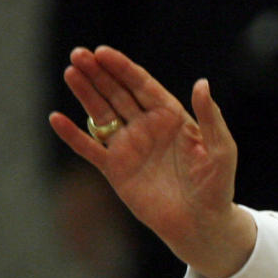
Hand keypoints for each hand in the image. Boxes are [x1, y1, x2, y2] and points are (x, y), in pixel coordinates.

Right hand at [48, 46, 254, 277]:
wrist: (201, 225)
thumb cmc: (216, 187)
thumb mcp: (220, 150)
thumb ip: (210, 117)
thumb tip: (202, 84)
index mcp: (172, 117)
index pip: (143, 85)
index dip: (123, 68)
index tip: (103, 52)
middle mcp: (147, 127)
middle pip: (117, 93)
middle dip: (98, 74)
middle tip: (78, 55)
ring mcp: (129, 147)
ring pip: (101, 114)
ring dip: (85, 93)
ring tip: (70, 72)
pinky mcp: (116, 170)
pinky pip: (90, 149)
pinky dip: (73, 135)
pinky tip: (57, 118)